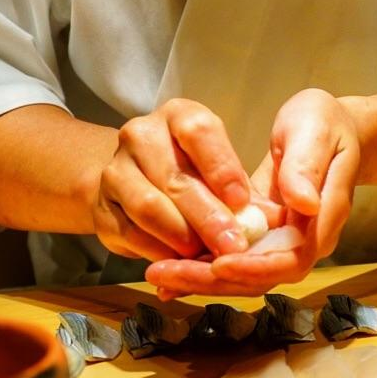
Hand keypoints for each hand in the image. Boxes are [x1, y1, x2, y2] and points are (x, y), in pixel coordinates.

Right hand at [88, 98, 254, 265]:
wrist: (133, 180)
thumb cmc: (192, 171)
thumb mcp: (219, 166)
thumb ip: (243, 190)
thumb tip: (275, 219)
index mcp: (177, 115)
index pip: (198, 132)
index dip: (222, 167)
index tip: (242, 202)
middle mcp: (140, 136)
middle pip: (175, 178)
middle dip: (208, 216)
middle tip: (233, 245)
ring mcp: (115, 171)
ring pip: (149, 207)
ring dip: (181, 236)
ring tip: (207, 256)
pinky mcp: (101, 207)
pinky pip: (130, 234)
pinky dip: (159, 252)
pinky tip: (180, 262)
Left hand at [144, 89, 363, 297]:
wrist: (331, 128)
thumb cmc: (325, 124)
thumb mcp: (316, 133)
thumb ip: (307, 167)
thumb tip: (304, 204)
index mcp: (323, 217)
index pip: (291, 259)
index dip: (255, 266)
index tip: (219, 262)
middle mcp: (304, 239)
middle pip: (261, 276)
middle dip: (212, 279)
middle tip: (165, 273)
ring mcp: (282, 239)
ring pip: (242, 273)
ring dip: (200, 277)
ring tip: (158, 273)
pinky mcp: (261, 234)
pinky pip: (233, 256)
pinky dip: (202, 265)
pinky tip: (169, 270)